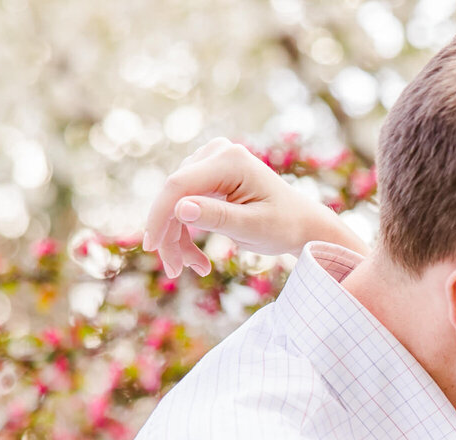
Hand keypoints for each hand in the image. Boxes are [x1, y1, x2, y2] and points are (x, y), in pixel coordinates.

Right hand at [140, 139, 353, 277]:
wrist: (304, 225)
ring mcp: (211, 162)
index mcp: (230, 160)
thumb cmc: (286, 226)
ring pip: (176, 203)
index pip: (179, 185)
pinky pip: (185, 204)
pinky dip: (187, 232)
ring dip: (178, 238)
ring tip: (194, 268)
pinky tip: (198, 260)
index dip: (159, 216)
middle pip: (175, 195)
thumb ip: (218, 217)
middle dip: (171, 235)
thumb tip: (180, 208)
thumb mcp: (254, 227)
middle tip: (176, 271)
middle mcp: (217, 154)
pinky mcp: (209, 176)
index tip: (151, 247)